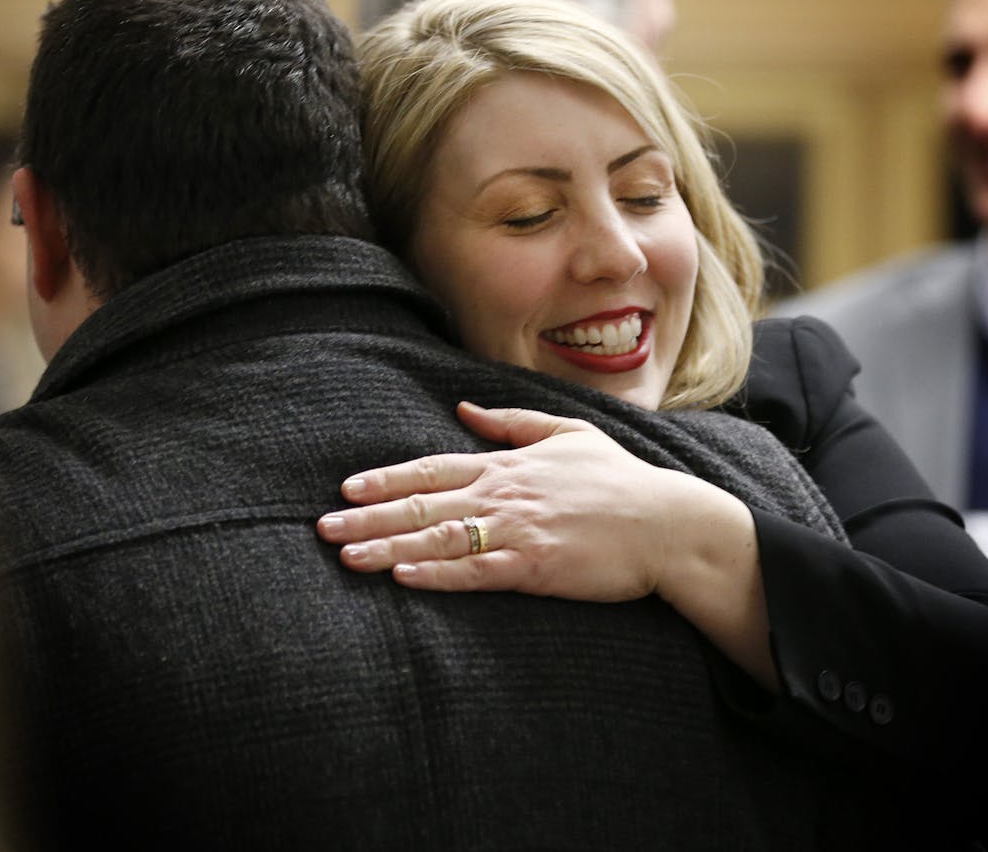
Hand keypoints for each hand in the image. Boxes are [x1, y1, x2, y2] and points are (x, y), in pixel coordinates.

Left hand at [318, 401, 776, 684]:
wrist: (666, 523)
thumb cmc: (619, 480)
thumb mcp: (567, 433)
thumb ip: (511, 422)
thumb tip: (463, 409)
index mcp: (507, 464)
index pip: (433, 469)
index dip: (387, 479)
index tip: (346, 488)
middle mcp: (503, 494)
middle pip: (423, 505)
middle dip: (368, 517)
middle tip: (321, 529)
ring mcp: (517, 530)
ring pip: (439, 539)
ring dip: (389, 547)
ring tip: (347, 557)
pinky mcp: (535, 566)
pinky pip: (476, 572)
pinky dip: (438, 575)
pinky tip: (404, 578)